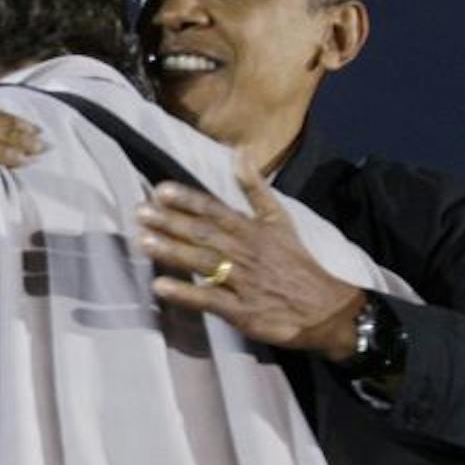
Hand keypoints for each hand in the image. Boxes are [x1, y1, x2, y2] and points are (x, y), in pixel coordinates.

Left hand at [137, 162, 366, 358]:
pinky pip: (210, 300)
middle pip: (205, 234)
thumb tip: (239, 153)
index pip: (216, 210)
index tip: (160, 190)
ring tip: (143, 242)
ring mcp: (243, 282)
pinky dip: (185, 293)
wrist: (325, 307)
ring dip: (173, 251)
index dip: (188, 200)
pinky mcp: (242, 311)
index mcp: (253, 230)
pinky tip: (160, 286)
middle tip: (139, 213)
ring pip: (204, 262)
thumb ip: (255, 189)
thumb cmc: (295, 262)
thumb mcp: (280, 220)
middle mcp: (246, 252)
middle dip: (171, 222)